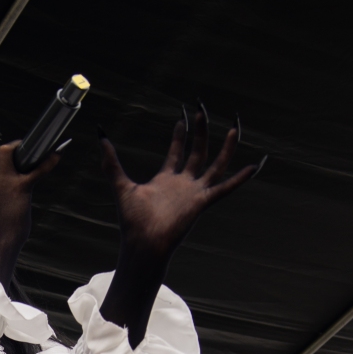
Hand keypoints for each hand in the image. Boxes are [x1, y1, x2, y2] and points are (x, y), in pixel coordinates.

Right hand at [0, 141, 59, 290]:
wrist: (0, 243)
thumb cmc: (0, 230)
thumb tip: (15, 187)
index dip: (6, 159)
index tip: (16, 159)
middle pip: (1, 152)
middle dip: (15, 148)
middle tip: (28, 151)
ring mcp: (2, 181)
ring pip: (11, 152)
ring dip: (26, 151)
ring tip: (40, 151)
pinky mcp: (19, 187)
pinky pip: (35, 170)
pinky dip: (48, 162)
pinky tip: (56, 156)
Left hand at [101, 106, 262, 263]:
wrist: (143, 243)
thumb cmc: (132, 221)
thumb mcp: (121, 185)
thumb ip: (111, 162)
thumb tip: (99, 137)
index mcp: (166, 180)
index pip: (176, 153)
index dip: (179, 135)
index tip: (182, 118)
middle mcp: (183, 185)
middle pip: (197, 152)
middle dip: (200, 131)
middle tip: (203, 111)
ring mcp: (194, 193)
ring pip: (215, 165)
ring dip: (225, 148)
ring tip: (234, 128)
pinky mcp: (202, 202)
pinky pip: (225, 188)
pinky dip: (239, 179)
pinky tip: (253, 166)